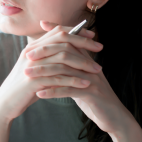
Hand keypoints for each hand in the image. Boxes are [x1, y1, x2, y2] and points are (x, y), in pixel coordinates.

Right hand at [0, 21, 103, 122]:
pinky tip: (86, 84)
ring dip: (82, 63)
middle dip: (84, 43)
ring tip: (97, 70)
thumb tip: (68, 49)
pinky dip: (74, 80)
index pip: (58, 31)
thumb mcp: (38, 68)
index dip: (77, 32)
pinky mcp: (33, 82)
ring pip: (62, 59)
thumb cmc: (25, 86)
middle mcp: (32, 52)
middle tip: (100, 48)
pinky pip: (58, 78)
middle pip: (62, 40)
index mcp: (34, 47)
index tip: (92, 36)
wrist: (5, 103)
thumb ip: (50, 57)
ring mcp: (32, 66)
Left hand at [28, 22, 136, 137]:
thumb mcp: (82, 81)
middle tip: (27, 55)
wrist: (114, 118)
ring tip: (27, 74)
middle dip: (45, 52)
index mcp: (88, 61)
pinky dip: (53, 91)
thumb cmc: (94, 99)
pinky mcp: (92, 94)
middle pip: (66, 52)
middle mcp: (91, 66)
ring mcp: (92, 79)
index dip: (58, 30)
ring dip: (44, 72)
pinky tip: (39, 93)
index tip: (42, 23)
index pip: (72, 40)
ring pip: (65, 70)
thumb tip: (55, 60)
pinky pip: (69, 90)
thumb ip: (71, 69)